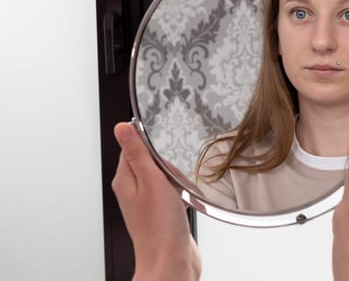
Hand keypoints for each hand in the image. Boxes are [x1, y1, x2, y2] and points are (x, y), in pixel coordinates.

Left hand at [112, 122, 200, 280]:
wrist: (171, 261)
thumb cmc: (160, 227)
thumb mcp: (151, 180)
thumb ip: (138, 153)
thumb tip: (122, 128)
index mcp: (125, 180)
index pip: (134, 148)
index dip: (153, 151)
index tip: (162, 164)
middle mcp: (133, 190)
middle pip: (154, 163)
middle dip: (170, 170)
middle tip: (173, 185)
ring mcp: (147, 202)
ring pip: (166, 178)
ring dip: (179, 184)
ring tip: (180, 199)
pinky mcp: (160, 212)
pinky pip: (173, 193)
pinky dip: (182, 196)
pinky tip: (184, 206)